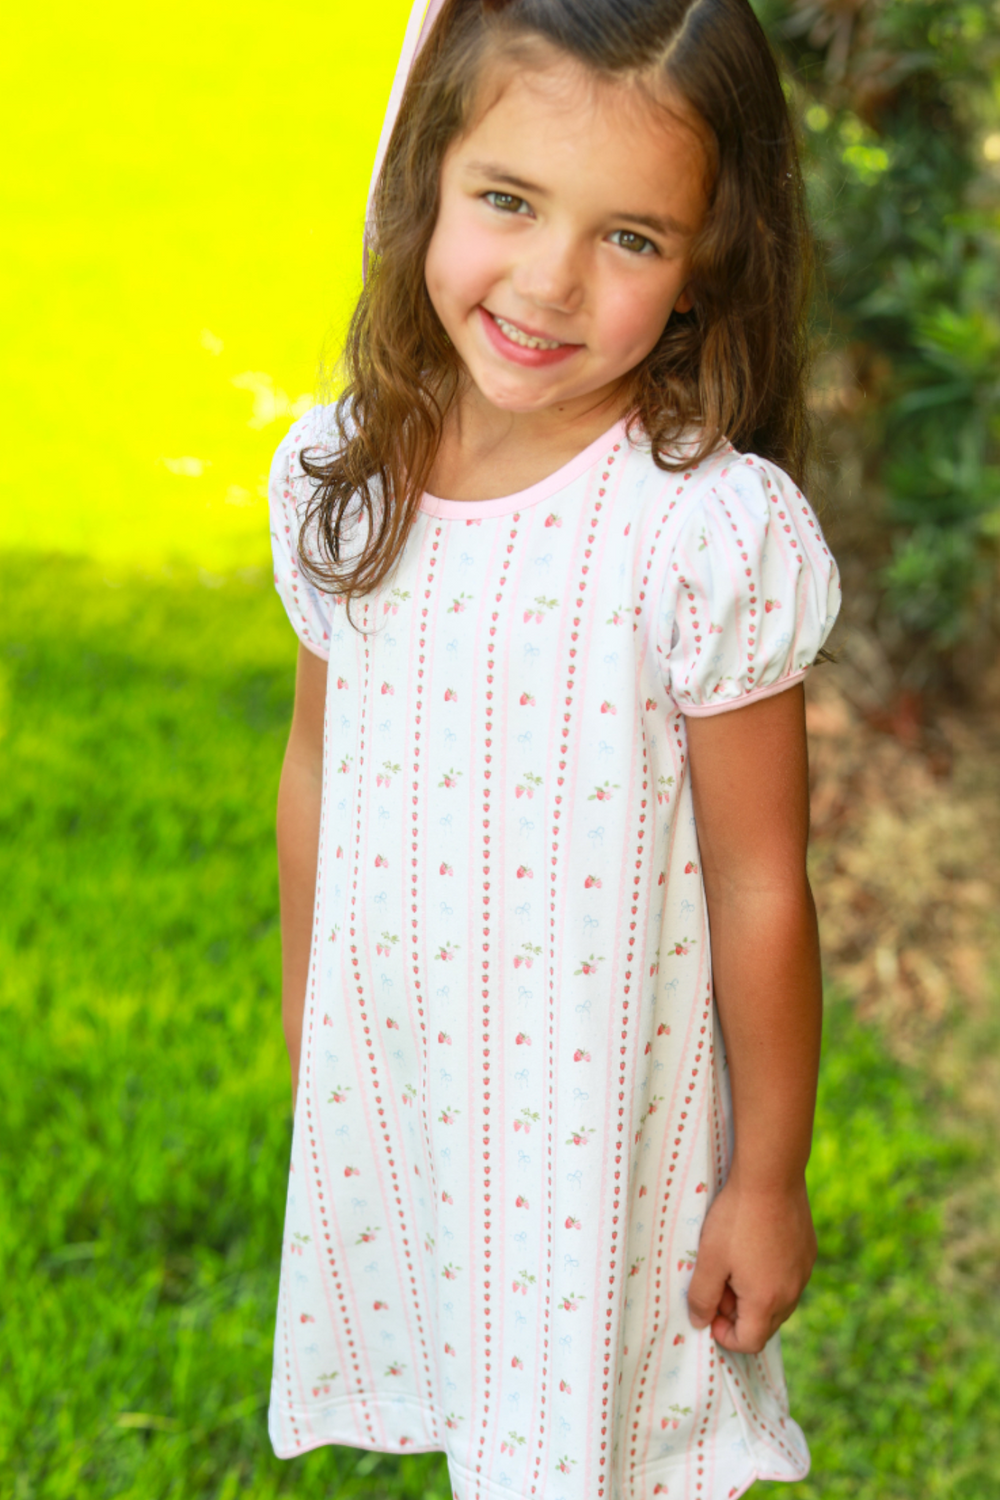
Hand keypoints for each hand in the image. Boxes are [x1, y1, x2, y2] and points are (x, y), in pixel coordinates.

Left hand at [686, 1174, 815, 1352]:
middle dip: (739, 1314)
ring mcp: (804, 1271)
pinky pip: (789, 1278)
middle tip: (719, 1282)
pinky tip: (754, 1246)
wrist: (771, 1176)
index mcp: (767, 1301)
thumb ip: (702, 1297)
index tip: (710, 1309)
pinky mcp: (808, 1251)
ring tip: (734, 1262)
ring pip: (779, 1301)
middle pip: (765, 1325)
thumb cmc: (736, 1219)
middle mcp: (792, 1293)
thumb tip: (700, 1322)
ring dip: (755, 1295)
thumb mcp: (709, 1259)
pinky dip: (770, 1275)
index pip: (750, 1342)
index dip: (725, 1334)